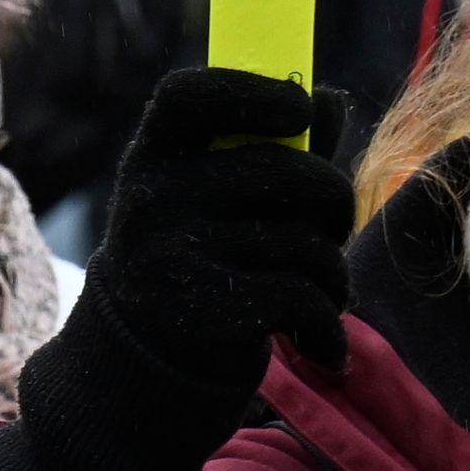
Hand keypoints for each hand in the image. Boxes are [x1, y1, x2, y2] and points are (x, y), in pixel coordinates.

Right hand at [13, 64, 355, 470]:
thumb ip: (273, 152)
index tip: (301, 108)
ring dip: (333, 276)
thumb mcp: (214, 205)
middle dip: (335, 203)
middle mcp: (153, 200)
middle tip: (332, 233)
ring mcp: (172, 256)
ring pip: (306, 242)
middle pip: (285, 170)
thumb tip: (330, 100)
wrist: (135, 380)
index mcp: (152, 160)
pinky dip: (328, 327)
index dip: (252, 90)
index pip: (190, 95)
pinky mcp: (201, 314)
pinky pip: (304, 299)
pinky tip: (322, 346)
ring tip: (318, 298)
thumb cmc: (195, 270)